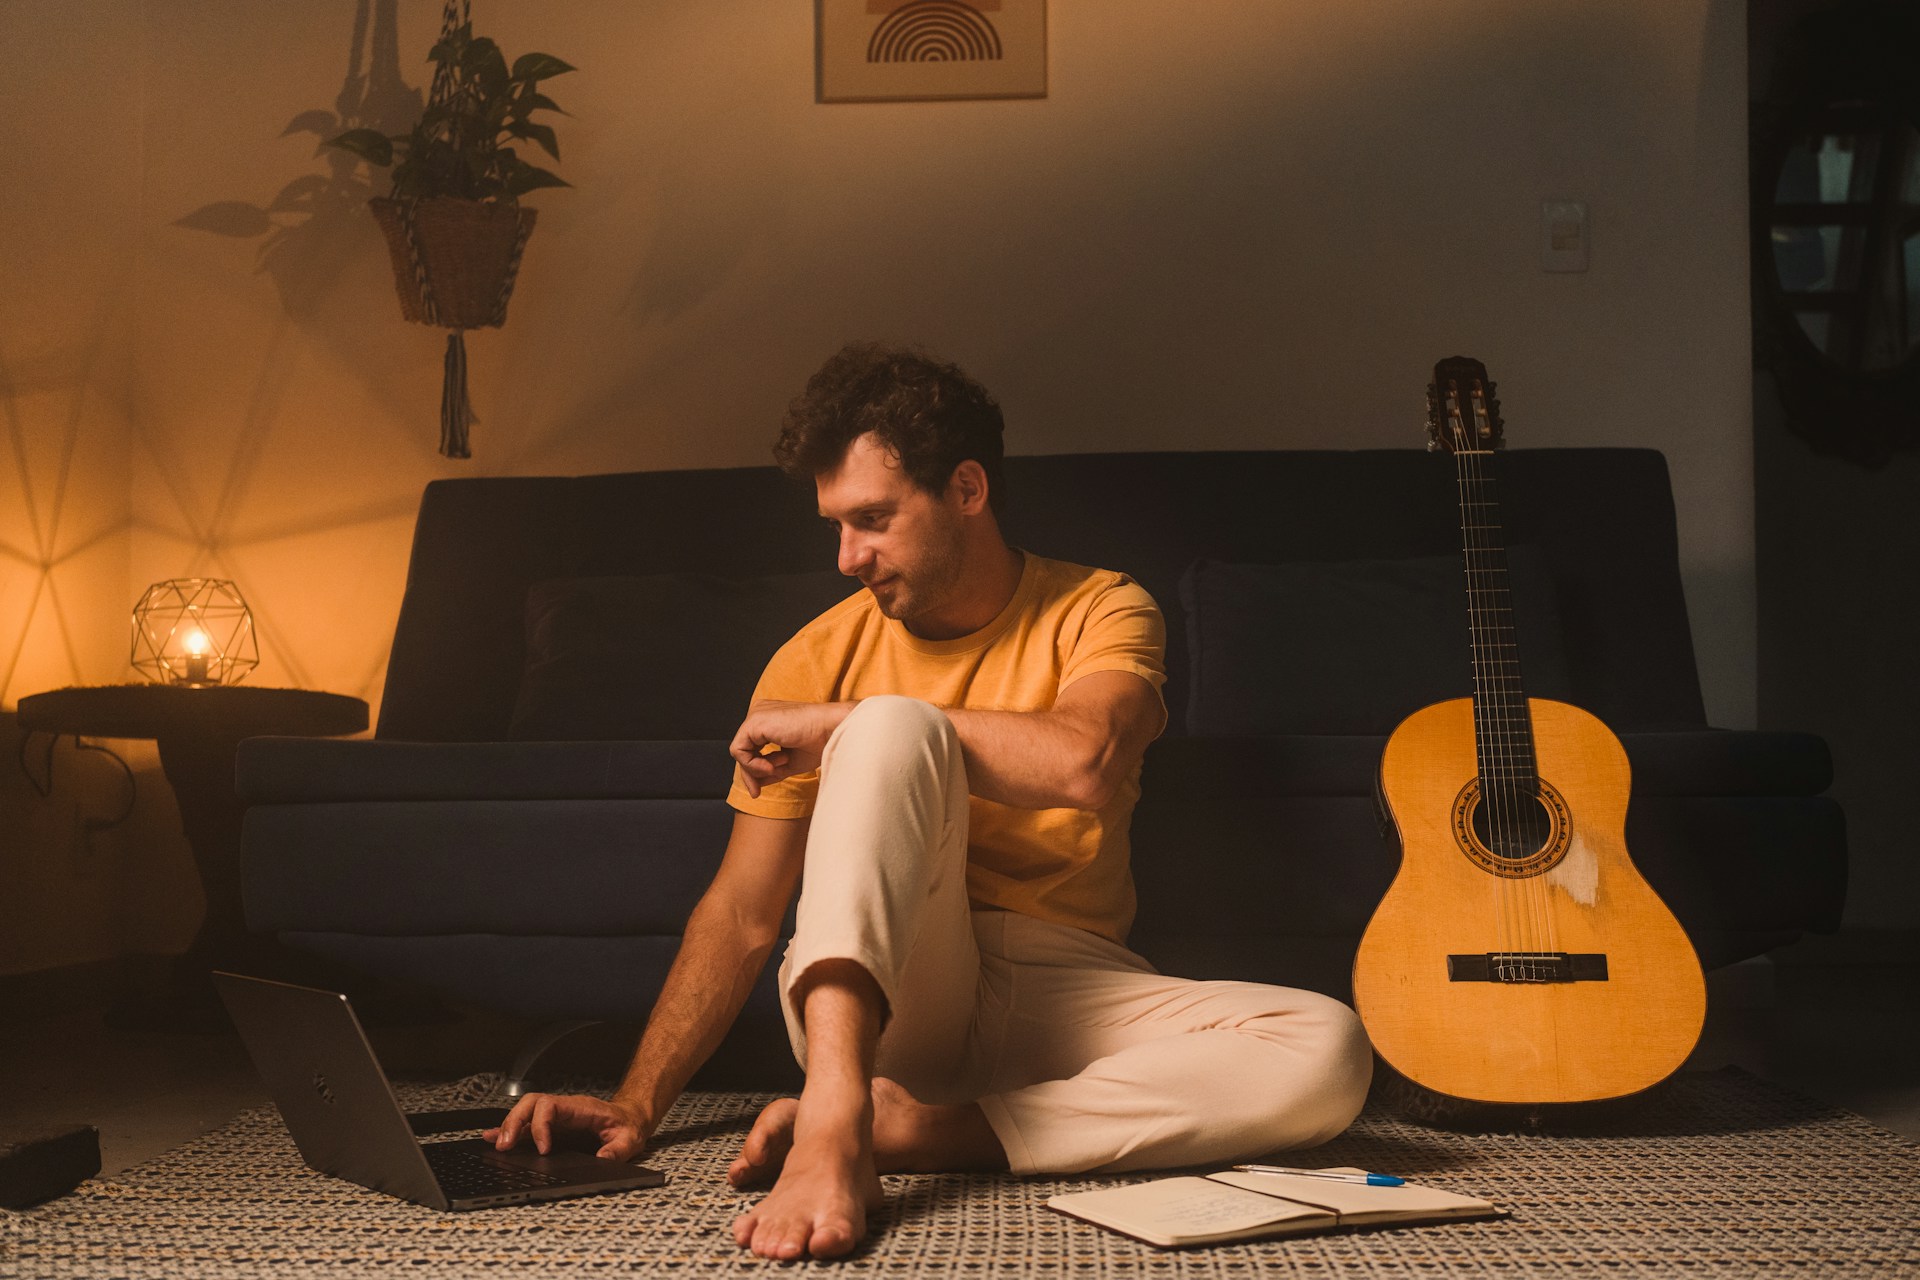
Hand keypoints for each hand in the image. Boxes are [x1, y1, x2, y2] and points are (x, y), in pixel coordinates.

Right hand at [484, 1093, 647, 1162]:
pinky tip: (493, 1139)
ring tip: (496, 1145)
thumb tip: (602, 1160)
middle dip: (514, 1123)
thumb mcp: (630, 1139)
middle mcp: (564, 1110)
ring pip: (524, 1113)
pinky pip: (526, 1126)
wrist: (630, 1119)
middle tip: (506, 1146)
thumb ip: (618, 1150)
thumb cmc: (628, 1126)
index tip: (544, 1149)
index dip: (541, 1126)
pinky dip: (508, 1131)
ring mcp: (556, 1118)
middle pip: (530, 1104)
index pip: (550, 1106)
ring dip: (508, 1127)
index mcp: (580, 1108)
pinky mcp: (551, 1129)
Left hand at [730, 701, 854, 797]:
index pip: (752, 747)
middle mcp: (760, 713)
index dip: (754, 770)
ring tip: (779, 766)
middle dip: (750, 774)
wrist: (831, 731)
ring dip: (756, 768)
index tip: (759, 790)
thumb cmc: (819, 742)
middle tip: (757, 792)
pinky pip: (739, 750)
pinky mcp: (754, 722)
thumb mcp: (790, 762)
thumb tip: (755, 784)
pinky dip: (752, 765)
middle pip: (744, 749)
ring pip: (739, 751)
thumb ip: (771, 770)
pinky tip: (771, 767)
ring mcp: (756, 715)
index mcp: (769, 719)